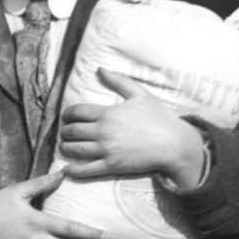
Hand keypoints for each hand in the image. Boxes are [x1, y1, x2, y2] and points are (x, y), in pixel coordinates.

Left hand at [57, 71, 207, 191]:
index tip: (67, 117)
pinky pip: (86, 169)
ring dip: (65, 148)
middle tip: (66, 132)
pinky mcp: (112, 166)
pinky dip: (73, 170)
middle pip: (72, 131)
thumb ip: (118, 80)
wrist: (173, 143)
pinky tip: (67, 169)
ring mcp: (107, 150)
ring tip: (65, 147)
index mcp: (108, 113)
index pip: (76, 112)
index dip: (67, 114)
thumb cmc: (158, 117)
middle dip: (65, 131)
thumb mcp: (139, 94)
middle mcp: (103, 131)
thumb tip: (100, 69)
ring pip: (75, 149)